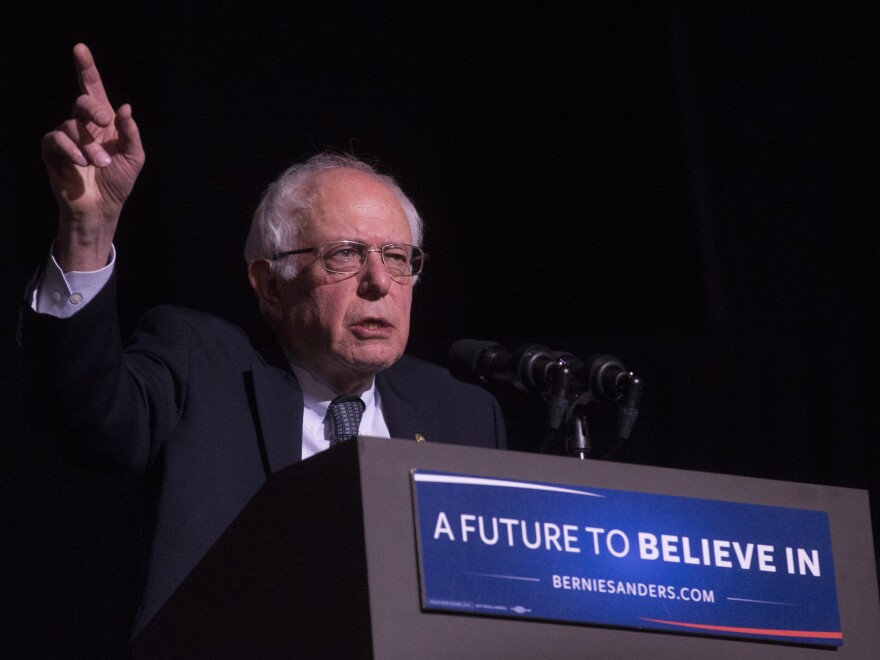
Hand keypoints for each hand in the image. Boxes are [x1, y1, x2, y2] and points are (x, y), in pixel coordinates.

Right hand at [41, 43, 144, 271]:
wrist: (102, 206)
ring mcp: (66, 136)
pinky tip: (81, 162)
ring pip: (72, 125)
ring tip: (100, 163)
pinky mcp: (52, 150)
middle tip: (104, 121)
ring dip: (88, 145)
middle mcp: (83, 125)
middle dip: (93, 109)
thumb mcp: (134, 157)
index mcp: (104, 122)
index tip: (80, 48)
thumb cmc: (119, 181)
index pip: (93, 90)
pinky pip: (56, 138)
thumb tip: (125, 107)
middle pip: (82, 101)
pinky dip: (70, 148)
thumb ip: (130, 133)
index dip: (86, 68)